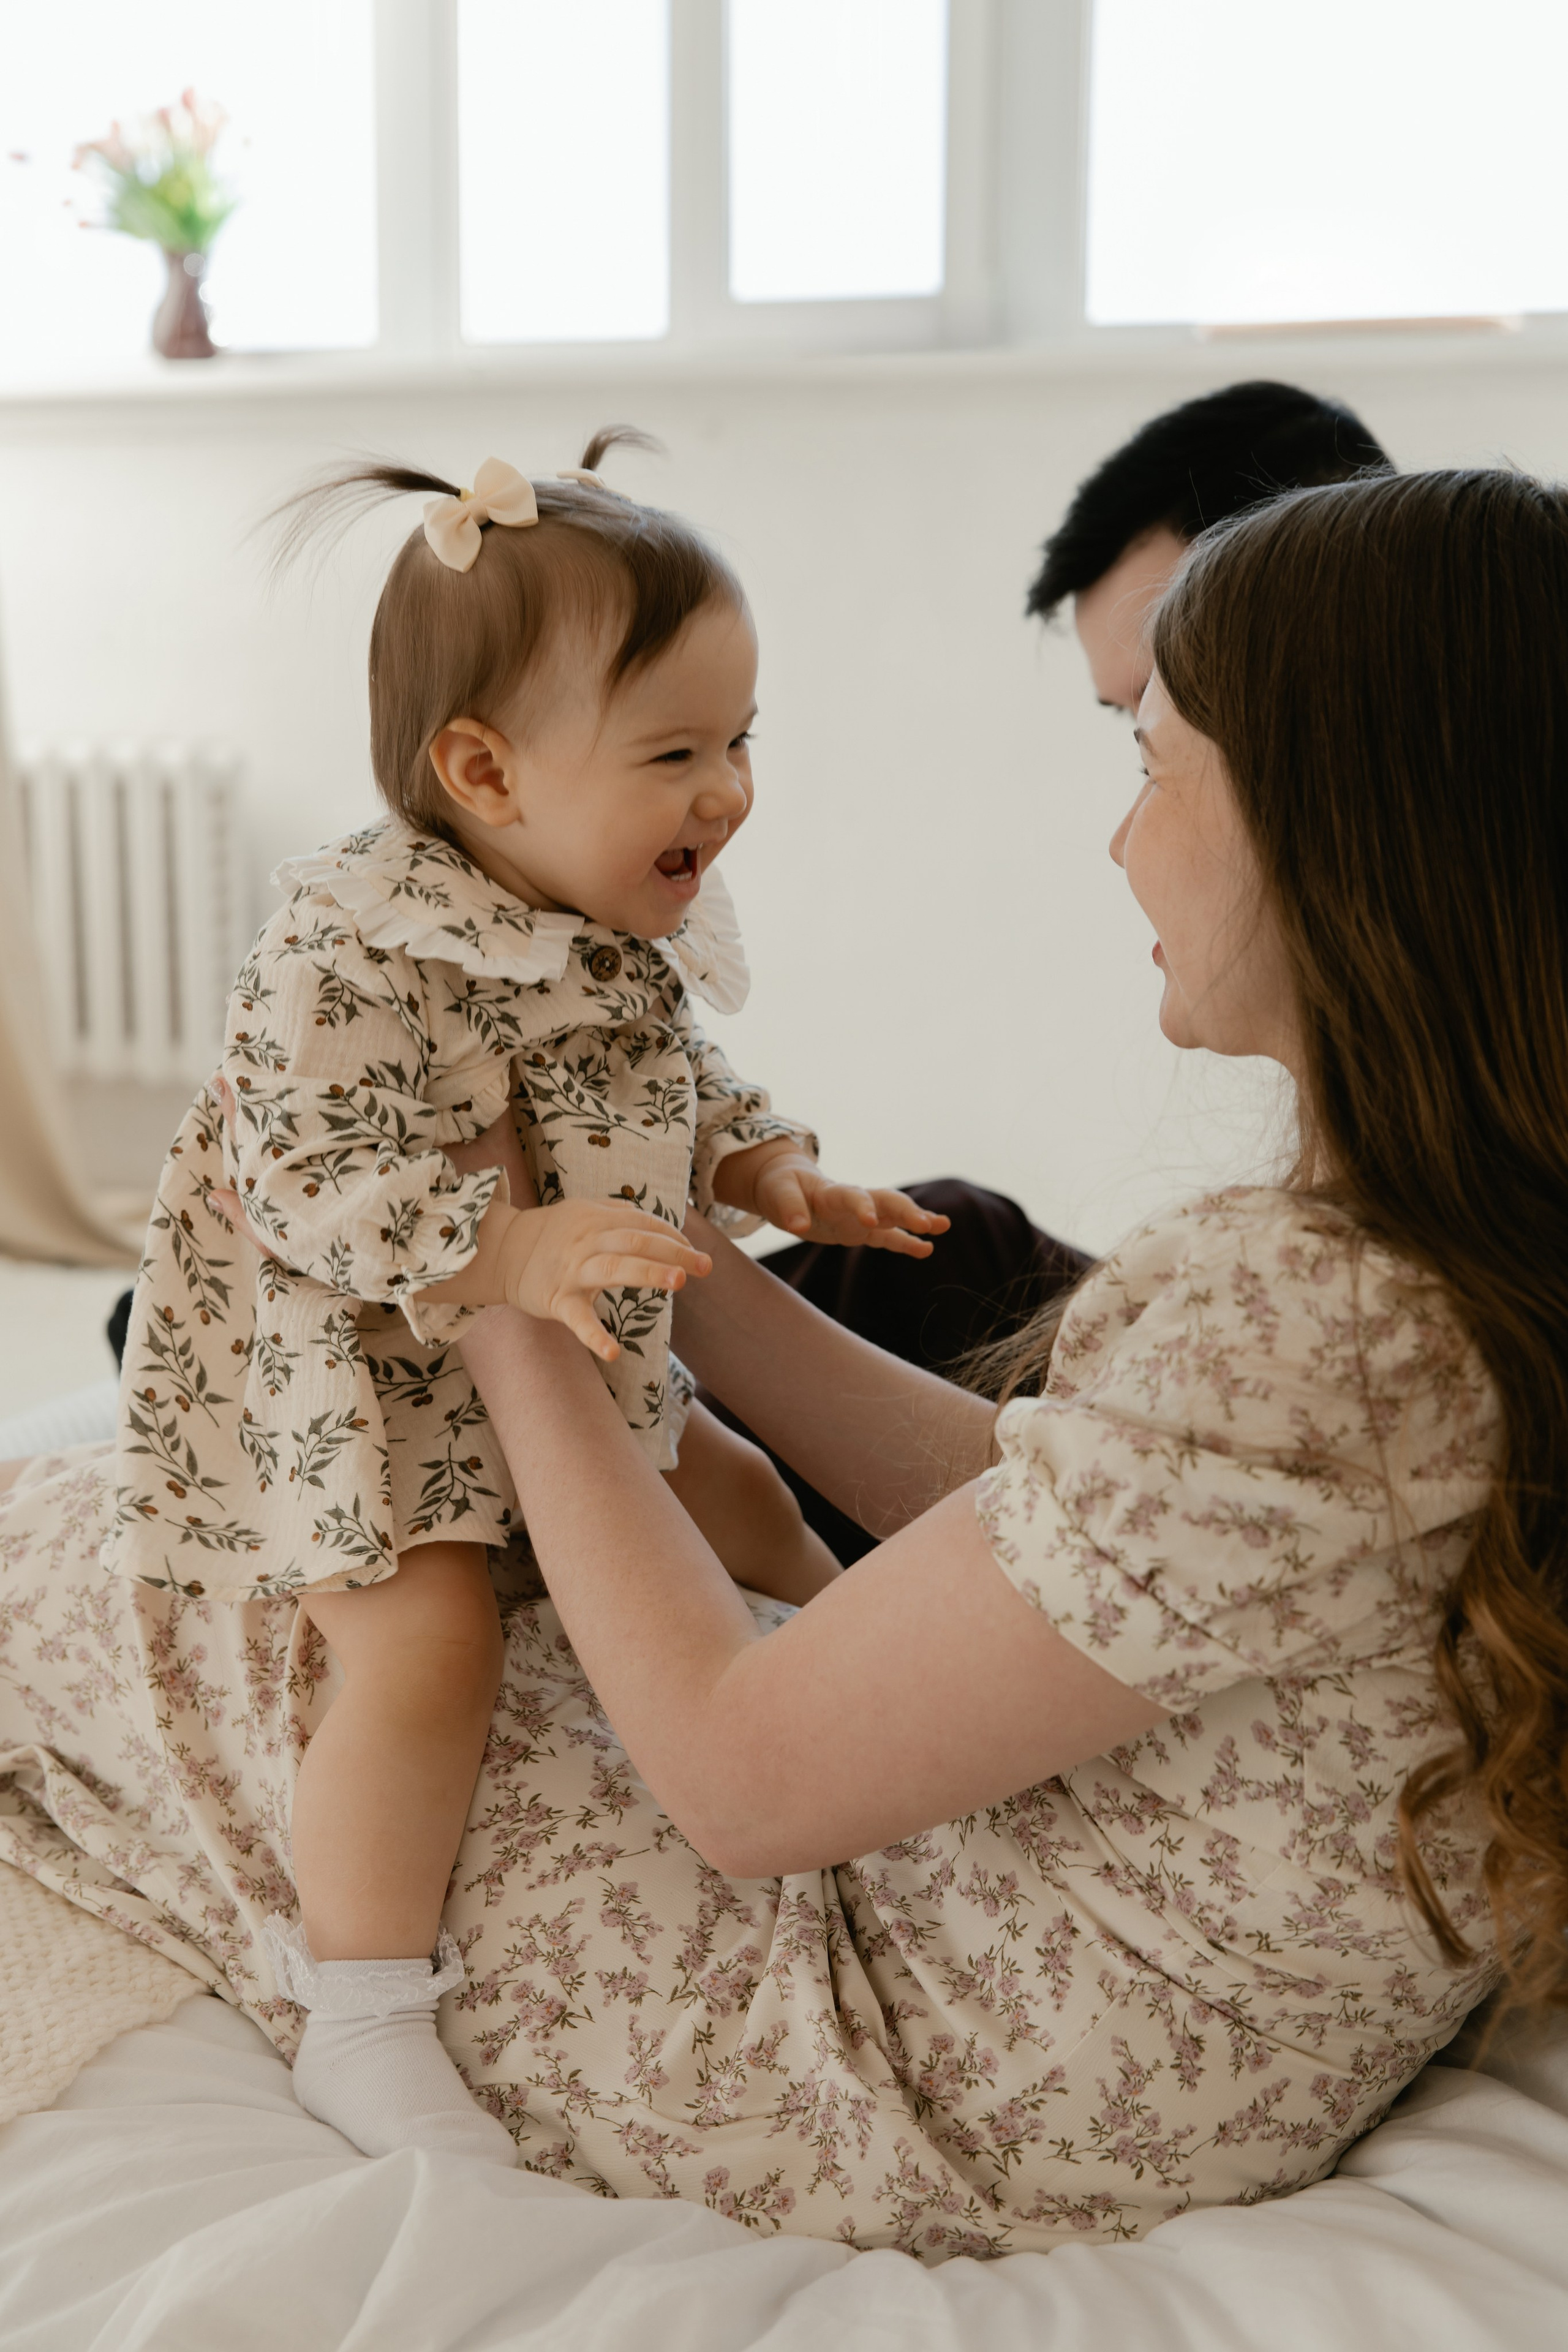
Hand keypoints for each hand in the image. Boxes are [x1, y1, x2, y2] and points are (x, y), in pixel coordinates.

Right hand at [492, 1200, 710, 1363]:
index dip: (672, 1238)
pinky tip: (613, 1353)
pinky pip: (577, 1319)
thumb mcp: (582, 1211)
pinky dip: (594, 1336)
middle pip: (636, 1243)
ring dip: (648, 1273)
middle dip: (673, 1253)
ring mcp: (572, 1271)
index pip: (643, 1225)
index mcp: (597, 1219)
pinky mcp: (556, 1300)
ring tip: (678, 1281)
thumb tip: (660, 1225)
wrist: (501, 1251)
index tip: (693, 1253)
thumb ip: (618, 1213)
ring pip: (613, 1268)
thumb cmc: (551, 1233)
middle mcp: (587, 1241)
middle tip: (704, 1266)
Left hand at [748, 1150, 950, 1256]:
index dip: (862, 1205)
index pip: (852, 1195)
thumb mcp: (777, 1194)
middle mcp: (853, 1200)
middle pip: (885, 1201)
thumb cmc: (780, 1187)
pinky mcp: (860, 1229)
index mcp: (832, 1191)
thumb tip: (800, 1226)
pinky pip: (887, 1236)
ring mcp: (860, 1214)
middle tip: (928, 1224)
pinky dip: (905, 1242)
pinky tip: (926, 1249)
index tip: (870, 1221)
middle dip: (906, 1211)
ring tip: (942, 1226)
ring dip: (917, 1220)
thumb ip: (789, 1208)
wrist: (785, 1185)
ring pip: (894, 1216)